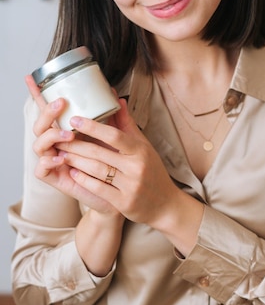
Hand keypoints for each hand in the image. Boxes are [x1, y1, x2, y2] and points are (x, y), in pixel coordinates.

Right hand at [25, 73, 118, 215]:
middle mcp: (55, 143)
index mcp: (65, 129)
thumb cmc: (112, 163)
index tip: (30, 77)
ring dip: (51, 135)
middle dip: (47, 112)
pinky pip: (41, 169)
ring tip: (69, 134)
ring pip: (38, 144)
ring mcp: (53, 160)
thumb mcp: (114, 138)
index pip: (48, 110)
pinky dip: (49, 161)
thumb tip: (115, 94)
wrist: (115, 192)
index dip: (37, 94)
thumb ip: (113, 117)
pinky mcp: (54, 178)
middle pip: (40, 124)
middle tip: (62, 103)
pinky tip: (62, 158)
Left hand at [56, 99, 185, 228]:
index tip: (74, 120)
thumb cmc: (152, 171)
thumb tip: (118, 100)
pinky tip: (73, 173)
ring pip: (97, 170)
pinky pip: (99, 189)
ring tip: (63, 154)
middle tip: (59, 138)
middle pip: (100, 153)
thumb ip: (127, 125)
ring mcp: (131, 186)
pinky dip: (84, 180)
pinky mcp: (124, 203)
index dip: (93, 127)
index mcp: (141, 151)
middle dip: (77, 145)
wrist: (165, 204)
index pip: (114, 135)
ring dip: (77, 161)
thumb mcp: (144, 147)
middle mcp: (137, 167)